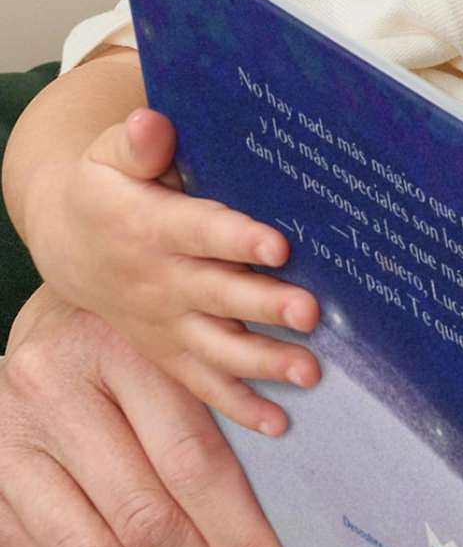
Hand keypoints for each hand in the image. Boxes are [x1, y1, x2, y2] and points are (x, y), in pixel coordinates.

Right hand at [0, 286, 298, 546]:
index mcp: (124, 349)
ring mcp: (8, 440)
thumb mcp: (191, 348)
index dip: (242, 539)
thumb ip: (232, 408)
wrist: (59, 313)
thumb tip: (300, 510)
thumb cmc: (148, 336)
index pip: (193, 464)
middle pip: (145, 518)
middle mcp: (55, 391)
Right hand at [27, 107, 320, 434]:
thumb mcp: (107, 156)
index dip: (237, 239)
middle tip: (310, 312)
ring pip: (217, 347)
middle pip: (218, 294)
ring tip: (310, 371)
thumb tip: (152, 123)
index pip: (199, 232)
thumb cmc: (107, 189)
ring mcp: (165, 322)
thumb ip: (136, 144)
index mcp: (151, 226)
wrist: (68, 242)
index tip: (278, 245)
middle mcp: (161, 280)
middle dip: (264, 304)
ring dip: (264, 361)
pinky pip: (202, 384)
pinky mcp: (169, 351)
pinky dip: (239, 407)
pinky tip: (280, 423)